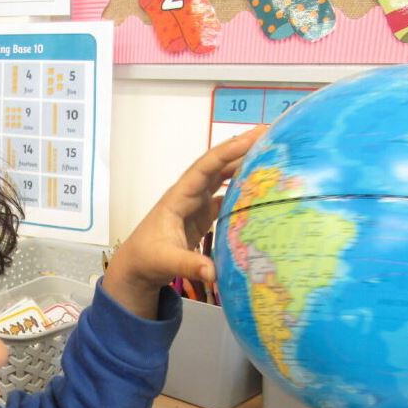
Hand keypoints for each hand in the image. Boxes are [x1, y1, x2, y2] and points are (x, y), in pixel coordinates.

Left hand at [102, 128, 264, 318]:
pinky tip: (260, 187)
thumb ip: (190, 265)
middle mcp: (189, 194)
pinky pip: (225, 196)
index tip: (252, 138)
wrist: (137, 267)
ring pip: (222, 178)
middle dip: (241, 149)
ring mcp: (197, 203)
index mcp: (179, 197)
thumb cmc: (147, 258)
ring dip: (243, 165)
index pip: (205, 167)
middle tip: (270, 134)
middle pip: (217, 165)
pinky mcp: (203, 215)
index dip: (228, 151)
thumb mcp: (166, 261)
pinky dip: (242, 189)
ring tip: (270, 153)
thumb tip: (214, 273)